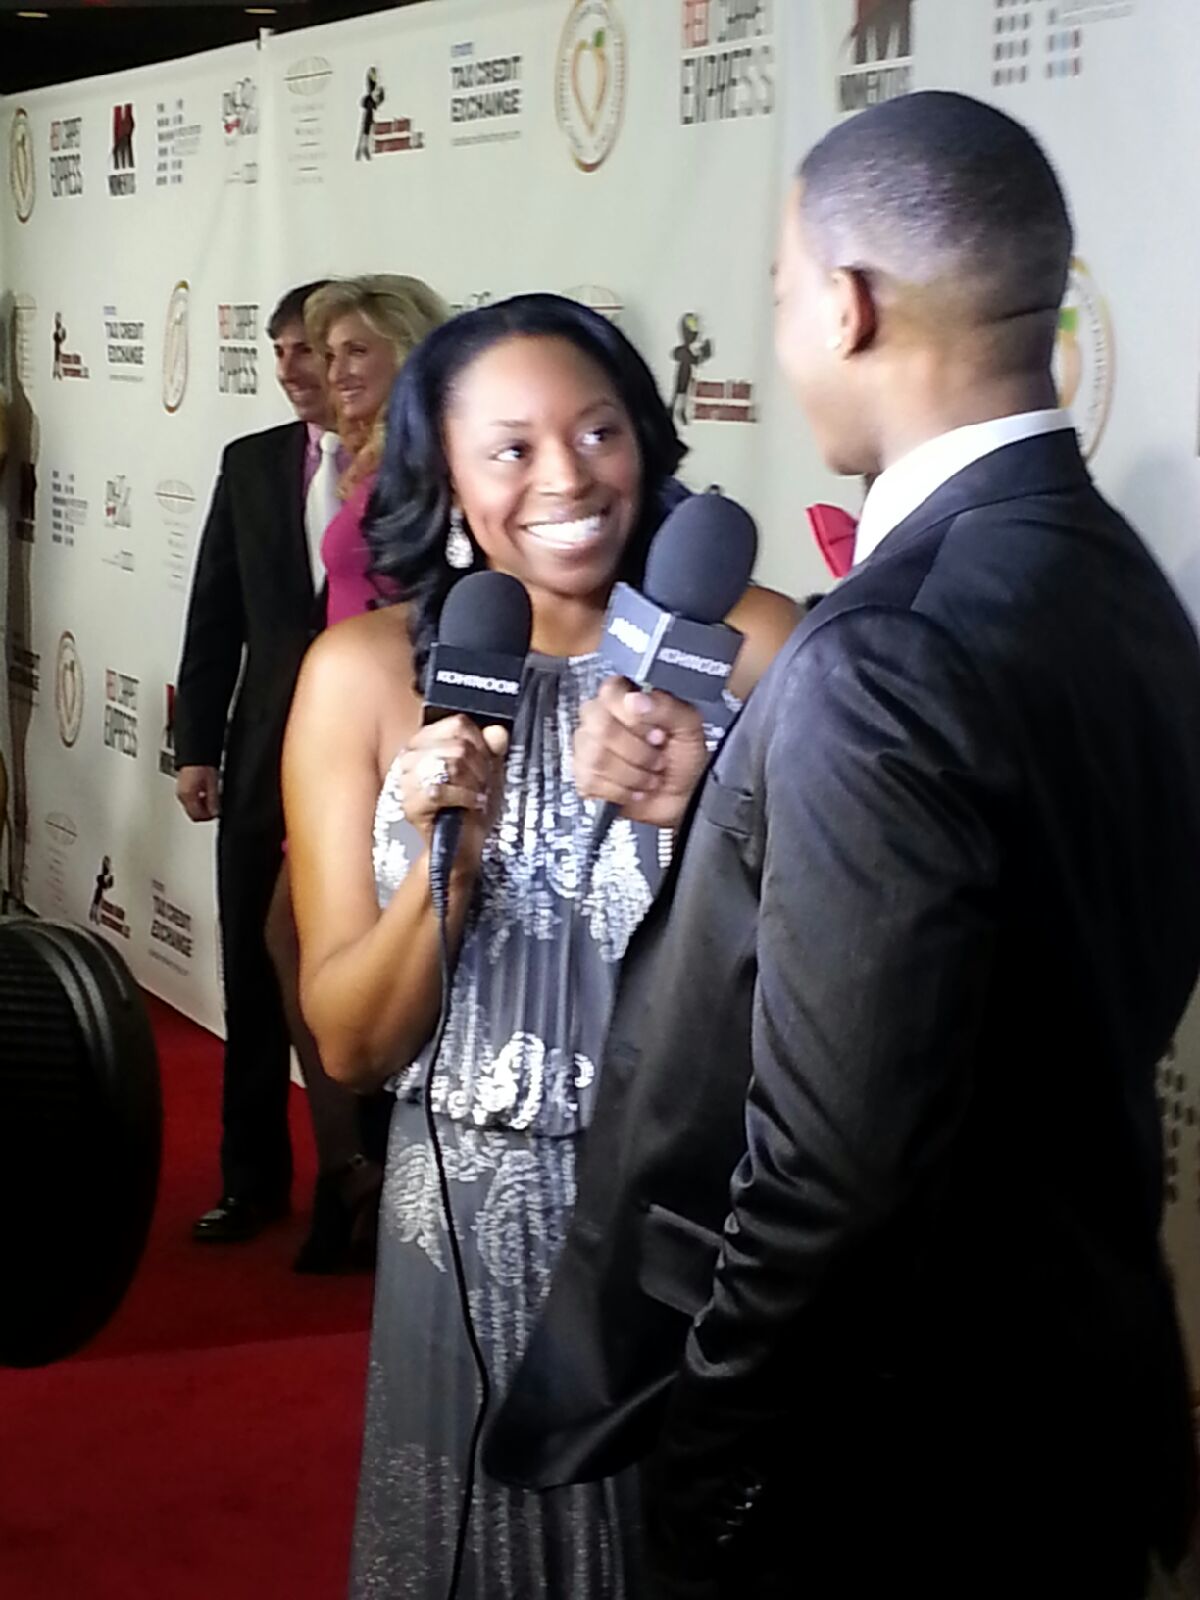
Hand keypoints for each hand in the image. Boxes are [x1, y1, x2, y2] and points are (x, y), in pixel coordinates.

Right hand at [176, 765, 219, 820]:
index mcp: (187, 795)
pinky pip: (189, 799)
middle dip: (204, 814)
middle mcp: (181, 795)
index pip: (196, 816)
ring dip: (201, 807)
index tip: (216, 814)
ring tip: (211, 801)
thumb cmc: (202, 765)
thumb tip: (215, 813)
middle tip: (215, 810)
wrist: (195, 754)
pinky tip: (205, 795)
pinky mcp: (182, 787)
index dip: (208, 817)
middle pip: (192, 813)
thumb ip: (213, 800)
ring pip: (191, 807)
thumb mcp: (212, 784)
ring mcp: (180, 791)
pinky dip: (198, 800)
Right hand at [392, 715, 509, 870]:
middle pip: (457, 745)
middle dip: (480, 767)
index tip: (486, 761)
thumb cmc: (471, 807)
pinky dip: (464, 798)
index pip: (457, 724)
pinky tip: (472, 804)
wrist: (463, 845)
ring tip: (477, 794)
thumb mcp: (489, 770)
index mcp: (426, 741)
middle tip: (483, 783)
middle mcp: (411, 756)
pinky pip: (440, 790)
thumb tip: (497, 731)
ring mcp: (407, 780)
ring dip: (474, 783)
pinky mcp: (410, 804)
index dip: (480, 742)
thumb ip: (493, 747)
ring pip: (450, 765)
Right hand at [574, 678, 709, 829]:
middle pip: (602, 728)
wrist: (679, 800)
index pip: (611, 693)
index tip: (659, 735)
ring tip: (649, 777)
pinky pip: (591, 782)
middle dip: (638, 752)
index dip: (636, 718)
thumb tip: (635, 699)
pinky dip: (621, 792)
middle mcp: (599, 718)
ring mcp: (586, 747)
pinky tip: (634, 789)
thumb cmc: (682, 760)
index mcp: (624, 698)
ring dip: (634, 775)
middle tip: (658, 759)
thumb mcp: (688, 727)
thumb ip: (667, 706)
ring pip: (597, 759)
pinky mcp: (582, 776)